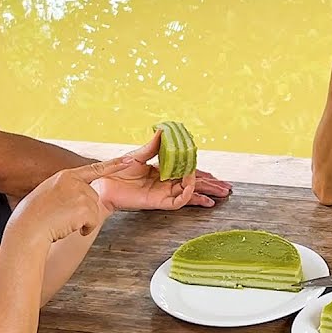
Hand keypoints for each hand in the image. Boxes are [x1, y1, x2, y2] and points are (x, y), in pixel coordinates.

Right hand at [10, 156, 137, 243]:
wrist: (27, 229)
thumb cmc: (31, 217)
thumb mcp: (46, 193)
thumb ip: (64, 190)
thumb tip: (76, 196)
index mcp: (65, 176)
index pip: (94, 169)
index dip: (114, 165)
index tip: (130, 160)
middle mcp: (75, 182)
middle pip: (93, 198)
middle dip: (83, 210)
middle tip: (61, 216)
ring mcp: (81, 194)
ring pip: (93, 211)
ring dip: (82, 221)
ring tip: (61, 221)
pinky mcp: (85, 208)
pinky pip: (93, 222)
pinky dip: (84, 229)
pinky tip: (67, 227)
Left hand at [91, 130, 231, 210]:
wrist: (104, 183)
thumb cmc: (118, 170)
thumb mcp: (138, 155)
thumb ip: (153, 146)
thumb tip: (163, 130)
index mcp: (164, 172)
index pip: (188, 173)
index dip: (202, 173)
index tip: (214, 174)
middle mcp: (167, 184)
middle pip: (195, 185)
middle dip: (211, 187)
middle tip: (227, 189)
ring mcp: (164, 193)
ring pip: (190, 194)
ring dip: (203, 191)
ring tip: (218, 192)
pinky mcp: (158, 202)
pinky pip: (178, 201)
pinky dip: (188, 196)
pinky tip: (196, 191)